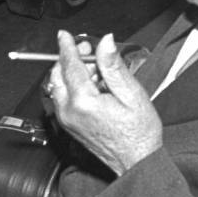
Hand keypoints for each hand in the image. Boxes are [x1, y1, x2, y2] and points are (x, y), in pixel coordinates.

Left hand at [46, 31, 162, 175]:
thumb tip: (106, 42)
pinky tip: (94, 86)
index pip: (70, 65)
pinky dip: (73, 86)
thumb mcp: (132, 94)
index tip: (65, 35)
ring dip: (72, 72)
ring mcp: (67, 120)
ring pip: (59, 86)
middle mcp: (69, 112)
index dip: (68, 47)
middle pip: (58, 75)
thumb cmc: (138, 132)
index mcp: (84, 102)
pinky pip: (64, 99)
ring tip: (98, 70)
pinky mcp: (69, 125)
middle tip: (89, 51)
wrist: (136, 161)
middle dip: (70, 59)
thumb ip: (114, 66)